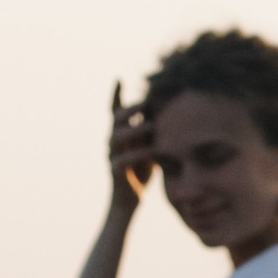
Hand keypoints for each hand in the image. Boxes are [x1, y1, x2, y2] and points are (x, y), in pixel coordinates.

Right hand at [108, 80, 155, 206]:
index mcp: (119, 133)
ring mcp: (111, 156)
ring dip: (134, 129)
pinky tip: (151, 151)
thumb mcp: (148, 145)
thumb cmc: (141, 169)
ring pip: (116, 137)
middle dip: (129, 109)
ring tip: (151, 125)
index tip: (118, 79)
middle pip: (115, 119)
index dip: (115, 95)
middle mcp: (112, 142)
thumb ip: (151, 131)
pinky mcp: (115, 172)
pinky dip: (137, 154)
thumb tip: (166, 111)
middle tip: (145, 102)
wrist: (129, 199)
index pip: (115, 111)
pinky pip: (123, 160)